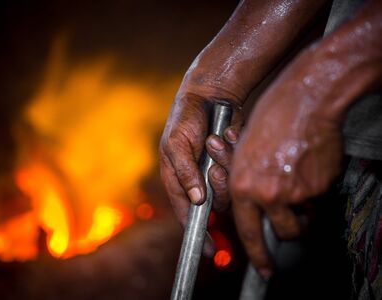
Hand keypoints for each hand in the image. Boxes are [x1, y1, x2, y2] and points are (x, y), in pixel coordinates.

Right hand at [159, 92, 241, 255]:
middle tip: (215, 166)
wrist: (209, 95)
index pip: (187, 214)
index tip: (210, 252)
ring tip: (219, 140)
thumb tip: (197, 200)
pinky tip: (228, 133)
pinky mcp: (232, 163)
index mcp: (178, 180)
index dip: (198, 234)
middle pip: (215, 203)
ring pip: (231, 189)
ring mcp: (216, 172)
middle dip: (219, 186)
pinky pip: (240, 170)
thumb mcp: (176, 142)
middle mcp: (198, 181)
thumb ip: (184, 171)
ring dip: (226, 164)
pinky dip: (234, 152)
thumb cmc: (185, 117)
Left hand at [228, 51, 344, 277]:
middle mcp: (267, 194)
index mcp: (243, 187)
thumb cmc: (270, 121)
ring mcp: (296, 191)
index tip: (265, 267)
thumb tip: (248, 202)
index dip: (258, 254)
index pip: (248, 232)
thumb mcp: (243, 151)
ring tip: (300, 182)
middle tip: (293, 219)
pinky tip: (309, 166)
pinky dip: (315, 189)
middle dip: (290, 231)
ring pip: (304, 217)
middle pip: (284, 233)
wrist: (304, 102)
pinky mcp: (319, 185)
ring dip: (304, 209)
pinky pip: (318, 198)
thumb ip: (245, 182)